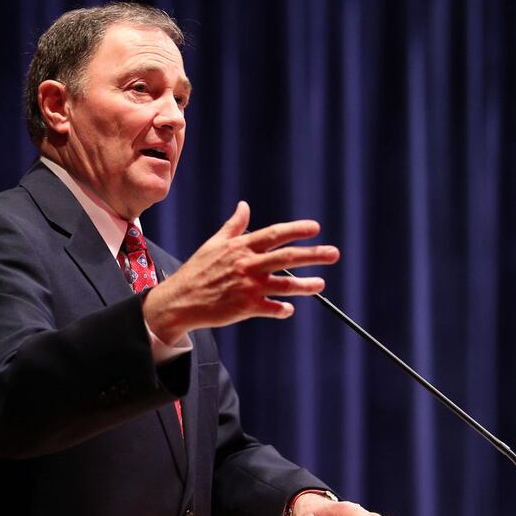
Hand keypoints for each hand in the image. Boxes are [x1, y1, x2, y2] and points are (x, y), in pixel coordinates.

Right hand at [143, 201, 339, 343]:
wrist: (180, 300)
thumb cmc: (198, 270)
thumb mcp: (214, 244)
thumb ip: (234, 226)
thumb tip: (244, 206)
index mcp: (241, 247)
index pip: (275, 234)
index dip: (297, 230)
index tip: (315, 228)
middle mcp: (248, 264)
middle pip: (288, 257)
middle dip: (314, 254)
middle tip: (334, 253)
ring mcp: (248, 286)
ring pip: (285, 284)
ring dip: (306, 285)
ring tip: (321, 284)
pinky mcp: (246, 307)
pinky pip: (272, 308)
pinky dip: (283, 309)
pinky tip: (289, 309)